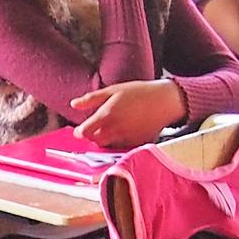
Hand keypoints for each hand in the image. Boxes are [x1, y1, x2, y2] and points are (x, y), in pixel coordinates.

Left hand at [70, 79, 186, 147]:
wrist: (165, 101)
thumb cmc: (139, 92)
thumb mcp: (113, 90)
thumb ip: (91, 99)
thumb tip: (73, 104)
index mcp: (107, 115)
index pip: (85, 132)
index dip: (80, 132)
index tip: (80, 129)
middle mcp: (115, 129)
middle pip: (95, 141)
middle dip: (92, 136)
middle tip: (95, 127)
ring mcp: (126, 138)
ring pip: (107, 145)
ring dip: (104, 139)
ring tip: (110, 128)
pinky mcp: (136, 143)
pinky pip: (121, 147)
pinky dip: (118, 142)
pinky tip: (123, 131)